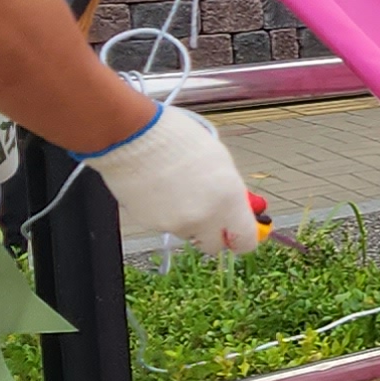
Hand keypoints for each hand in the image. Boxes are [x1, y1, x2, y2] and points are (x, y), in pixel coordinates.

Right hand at [78, 101, 262, 252]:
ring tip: (176, 188)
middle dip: (213, 232)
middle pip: (213, 245)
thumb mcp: (219, 159)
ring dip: (187, 219)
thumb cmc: (177, 138)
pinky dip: (165, 213)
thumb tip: (240, 206)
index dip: (242, 238)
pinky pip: (165, 225)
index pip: (246, 241)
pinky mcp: (151, 225)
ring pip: (187, 233)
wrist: (133, 135)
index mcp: (228, 200)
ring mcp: (176, 225)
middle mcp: (204, 218)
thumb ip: (231, 191)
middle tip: (208, 211)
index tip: (238, 230)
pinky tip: (160, 189)